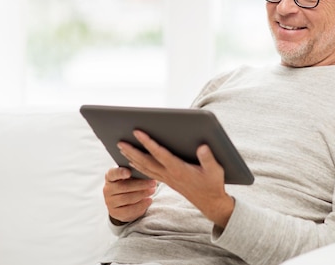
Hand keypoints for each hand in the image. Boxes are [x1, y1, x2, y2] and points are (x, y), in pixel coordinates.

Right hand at [103, 167, 156, 224]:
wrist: (124, 202)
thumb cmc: (130, 184)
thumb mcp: (131, 177)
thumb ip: (136, 174)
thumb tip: (147, 173)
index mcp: (110, 177)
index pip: (113, 173)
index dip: (120, 172)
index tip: (129, 172)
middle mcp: (107, 189)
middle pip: (123, 187)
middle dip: (140, 185)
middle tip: (153, 183)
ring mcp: (110, 202)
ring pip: (127, 198)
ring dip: (142, 194)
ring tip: (152, 190)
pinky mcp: (115, 213)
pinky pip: (129, 210)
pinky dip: (141, 205)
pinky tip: (149, 200)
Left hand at [118, 130, 234, 227]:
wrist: (210, 202)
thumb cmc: (212, 184)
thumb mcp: (215, 170)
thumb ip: (208, 158)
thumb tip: (202, 146)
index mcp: (179, 169)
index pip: (159, 154)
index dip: (148, 142)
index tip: (137, 132)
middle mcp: (169, 174)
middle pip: (146, 161)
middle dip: (132, 151)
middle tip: (119, 141)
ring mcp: (167, 178)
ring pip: (145, 167)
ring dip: (131, 158)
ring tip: (121, 148)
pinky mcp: (167, 181)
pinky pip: (148, 172)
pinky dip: (138, 166)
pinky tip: (132, 161)